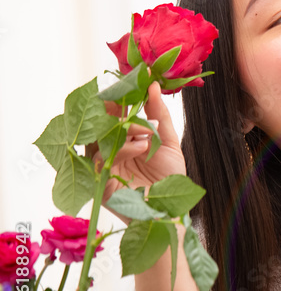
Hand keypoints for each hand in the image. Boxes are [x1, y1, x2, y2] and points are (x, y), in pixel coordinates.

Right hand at [85, 82, 186, 222]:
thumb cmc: (169, 178)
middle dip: (116, 110)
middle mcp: (109, 150)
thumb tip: (152, 86)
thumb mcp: (167, 141)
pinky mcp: (99, 181)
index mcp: (122, 139)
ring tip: (146, 132)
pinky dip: (124, 148)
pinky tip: (142, 147)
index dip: (119, 97)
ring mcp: (102, 165)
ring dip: (124, 130)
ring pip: (100, 137)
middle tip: (130, 101)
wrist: (171, 208)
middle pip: (100, 122)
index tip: (131, 82)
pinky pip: (102, 157)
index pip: (112, 113)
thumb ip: (159, 114)